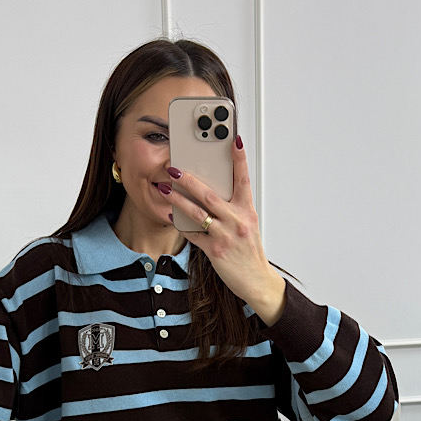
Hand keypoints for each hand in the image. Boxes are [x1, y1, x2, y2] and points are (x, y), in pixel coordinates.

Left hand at [158, 137, 286, 325]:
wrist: (256, 281)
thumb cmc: (250, 252)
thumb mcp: (248, 225)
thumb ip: (234, 208)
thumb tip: (215, 192)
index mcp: (247, 211)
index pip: (244, 179)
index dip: (239, 159)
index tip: (234, 139)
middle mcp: (237, 221)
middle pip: (210, 195)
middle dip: (189, 179)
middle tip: (174, 168)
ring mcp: (225, 236)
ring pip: (197, 213)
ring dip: (177, 199)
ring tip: (164, 189)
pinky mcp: (215, 251)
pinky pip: (193, 234)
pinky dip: (180, 224)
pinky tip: (169, 216)